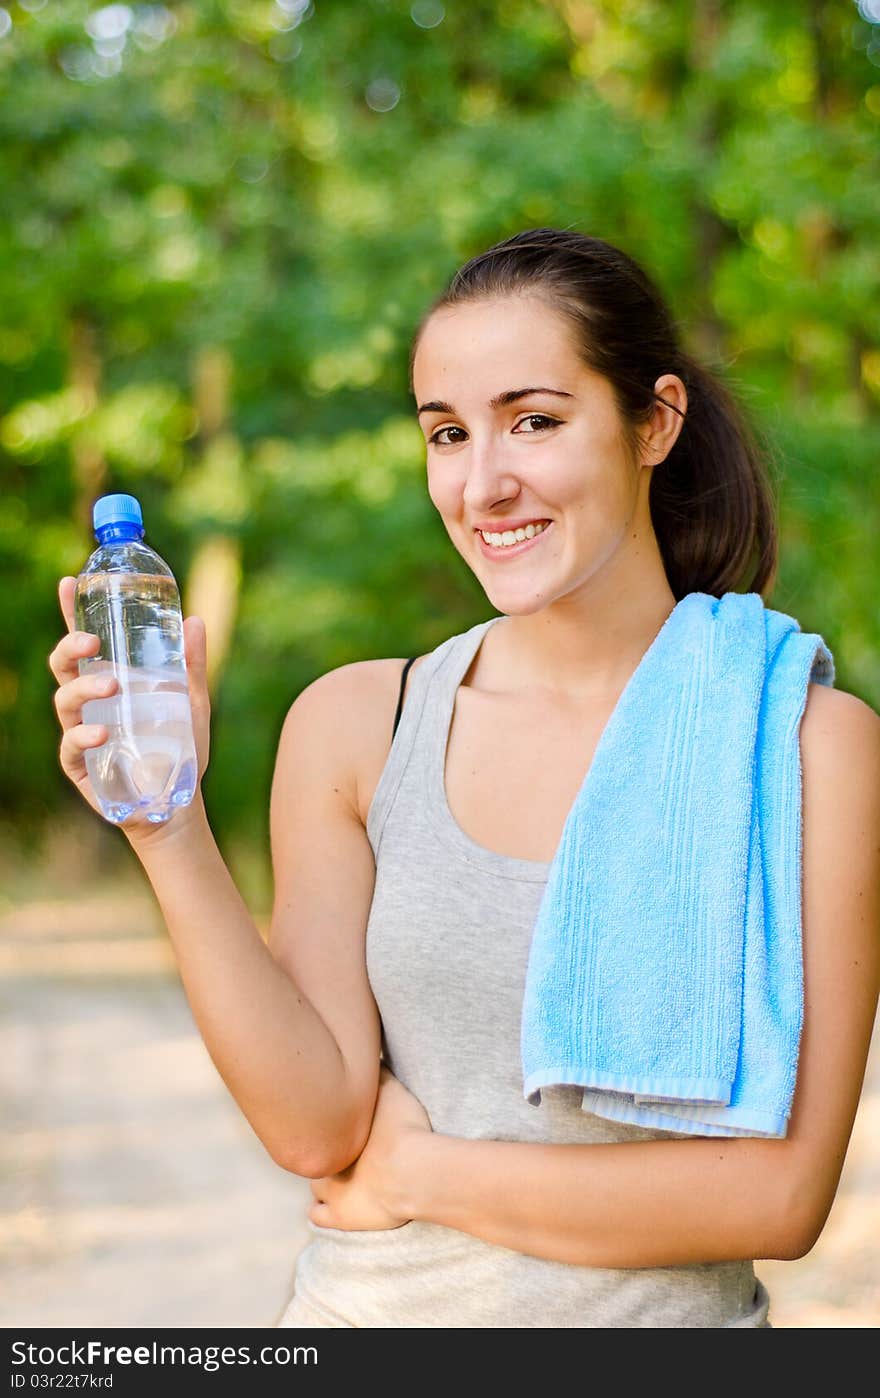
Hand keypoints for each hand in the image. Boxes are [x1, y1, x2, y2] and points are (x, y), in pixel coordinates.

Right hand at [48, 575, 211, 834]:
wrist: (177, 801)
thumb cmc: (179, 748)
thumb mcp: (192, 702)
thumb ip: (193, 665)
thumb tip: (195, 620)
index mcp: (110, 679)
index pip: (85, 642)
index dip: (71, 612)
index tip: (69, 583)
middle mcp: (90, 702)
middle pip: (63, 665)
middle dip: (70, 647)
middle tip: (92, 641)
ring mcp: (81, 731)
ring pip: (64, 700)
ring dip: (83, 687)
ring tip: (111, 684)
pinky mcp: (80, 765)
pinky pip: (70, 745)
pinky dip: (83, 735)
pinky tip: (102, 732)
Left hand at [308, 1066, 432, 1231]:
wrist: (411, 1172)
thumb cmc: (403, 1128)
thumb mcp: (391, 1090)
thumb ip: (378, 1075)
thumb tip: (369, 1059)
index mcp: (336, 1131)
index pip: (317, 1124)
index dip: (328, 1125)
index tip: (338, 1124)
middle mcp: (326, 1158)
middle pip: (316, 1153)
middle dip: (326, 1152)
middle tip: (341, 1150)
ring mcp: (330, 1189)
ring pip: (314, 1183)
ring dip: (323, 1180)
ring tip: (337, 1177)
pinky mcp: (341, 1216)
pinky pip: (317, 1214)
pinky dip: (321, 1211)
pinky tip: (328, 1206)